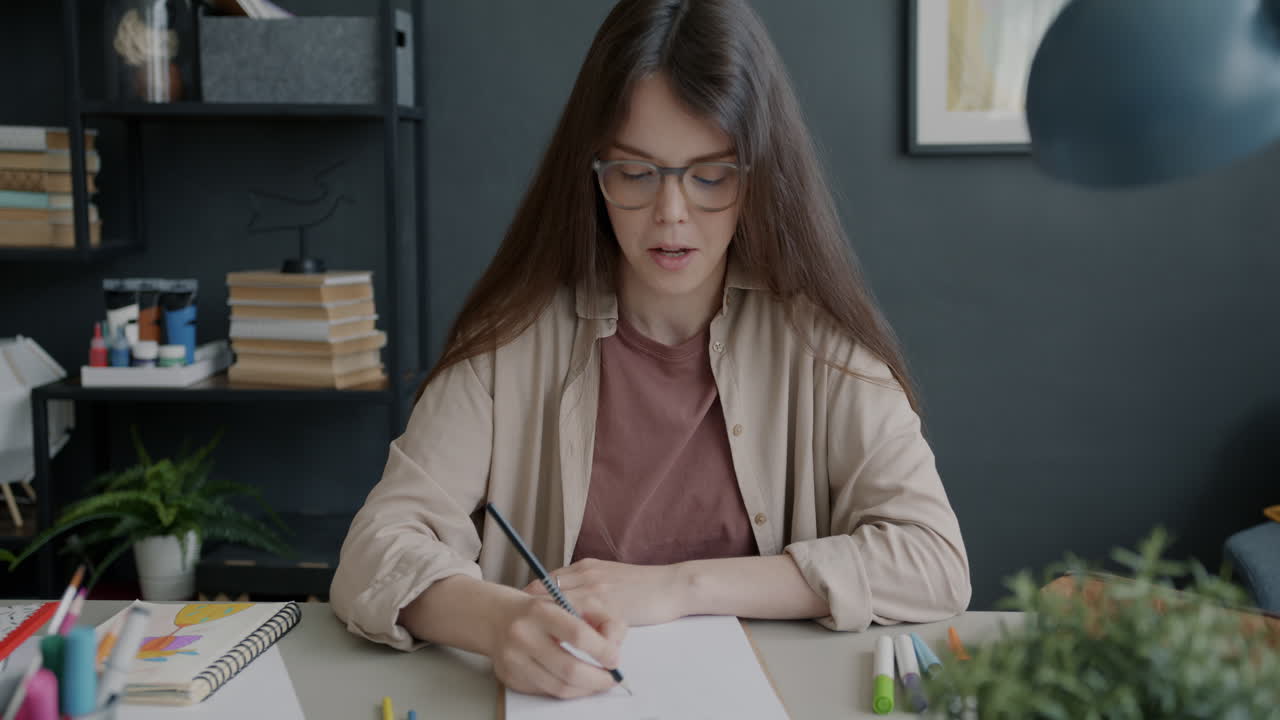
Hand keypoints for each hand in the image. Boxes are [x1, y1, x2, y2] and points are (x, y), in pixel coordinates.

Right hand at [487, 593, 626, 699]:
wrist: (496, 617)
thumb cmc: (544, 609)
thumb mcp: (574, 601)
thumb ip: (601, 619)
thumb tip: (614, 650)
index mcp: (541, 610)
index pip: (577, 634)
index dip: (602, 650)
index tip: (615, 659)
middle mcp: (523, 634)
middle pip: (569, 668)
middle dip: (598, 679)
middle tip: (612, 679)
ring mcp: (513, 658)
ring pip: (559, 687)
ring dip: (585, 689)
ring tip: (597, 682)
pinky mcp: (509, 677)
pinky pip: (545, 692)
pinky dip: (566, 690)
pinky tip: (575, 682)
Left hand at [525, 558, 688, 626]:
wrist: (673, 586)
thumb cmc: (645, 586)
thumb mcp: (612, 578)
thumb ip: (589, 586)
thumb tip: (567, 604)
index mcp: (586, 566)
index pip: (547, 580)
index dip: (531, 599)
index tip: (522, 613)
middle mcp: (586, 573)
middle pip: (544, 591)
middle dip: (530, 611)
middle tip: (521, 629)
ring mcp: (596, 588)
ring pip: (557, 605)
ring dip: (544, 623)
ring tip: (534, 640)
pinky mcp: (607, 604)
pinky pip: (577, 620)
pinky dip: (564, 633)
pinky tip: (560, 645)